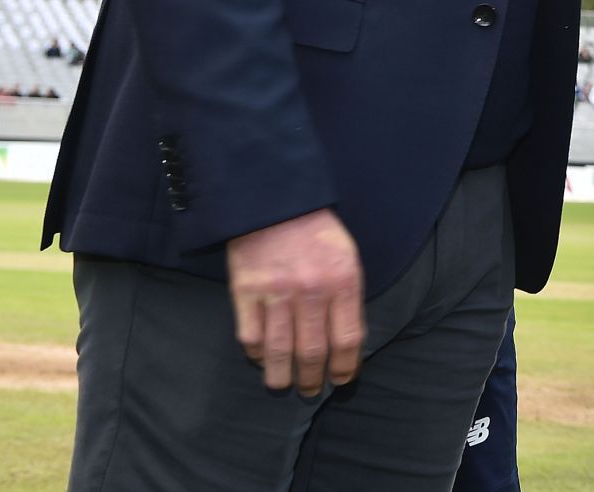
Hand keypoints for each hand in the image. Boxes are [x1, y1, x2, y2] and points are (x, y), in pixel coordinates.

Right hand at [225, 208, 363, 394]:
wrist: (275, 202)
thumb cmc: (316, 233)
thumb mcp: (347, 258)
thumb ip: (347, 298)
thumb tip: (346, 343)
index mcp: (343, 281)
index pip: (348, 339)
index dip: (346, 367)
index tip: (342, 380)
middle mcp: (311, 290)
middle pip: (313, 351)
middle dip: (313, 378)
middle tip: (311, 390)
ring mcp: (276, 292)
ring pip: (278, 351)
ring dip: (282, 377)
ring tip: (285, 386)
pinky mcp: (245, 291)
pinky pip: (250, 337)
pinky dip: (256, 355)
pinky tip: (261, 360)